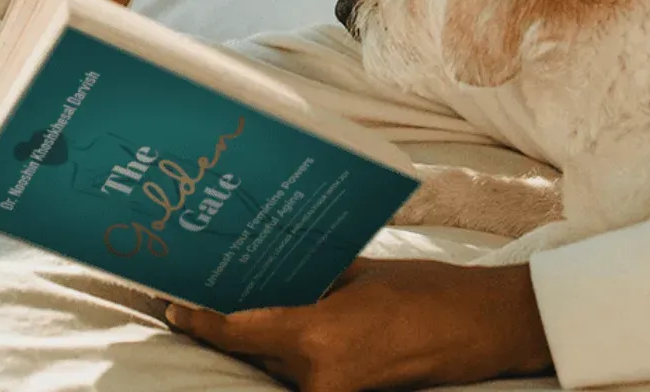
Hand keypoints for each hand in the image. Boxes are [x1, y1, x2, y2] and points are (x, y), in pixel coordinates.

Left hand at [164, 257, 553, 391]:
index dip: (201, 321)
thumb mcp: (360, 273)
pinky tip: (291, 327)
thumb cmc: (423, 290)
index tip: (173, 306)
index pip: (239, 332)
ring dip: (265, 343)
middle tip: (209, 292)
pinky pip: (305, 379)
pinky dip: (293, 358)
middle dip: (232, 328)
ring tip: (252, 303)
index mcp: (317, 335)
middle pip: (254, 352)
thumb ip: (313, 280)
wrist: (476, 326)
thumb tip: (275, 271)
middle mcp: (317, 374)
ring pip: (278, 367)